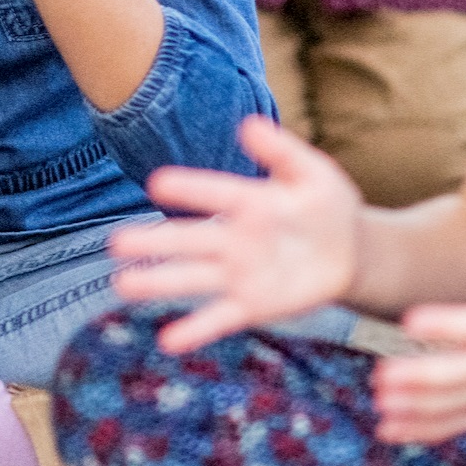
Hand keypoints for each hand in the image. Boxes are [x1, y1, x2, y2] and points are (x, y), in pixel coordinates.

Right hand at [109, 116, 362, 352]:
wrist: (349, 252)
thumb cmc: (325, 204)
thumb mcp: (311, 173)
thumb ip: (282, 152)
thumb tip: (250, 124)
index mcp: (247, 201)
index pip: (215, 194)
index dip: (190, 190)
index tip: (158, 183)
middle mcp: (233, 238)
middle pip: (189, 240)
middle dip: (155, 242)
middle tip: (116, 242)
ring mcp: (239, 273)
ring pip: (193, 277)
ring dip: (159, 282)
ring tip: (122, 285)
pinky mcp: (251, 305)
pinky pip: (220, 317)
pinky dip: (195, 329)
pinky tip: (168, 341)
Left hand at [372, 231, 465, 444]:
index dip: (443, 325)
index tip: (409, 322)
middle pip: (456, 375)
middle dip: (418, 378)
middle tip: (382, 375)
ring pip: (451, 405)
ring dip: (414, 407)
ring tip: (380, 403)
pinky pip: (455, 424)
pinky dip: (422, 430)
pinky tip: (387, 430)